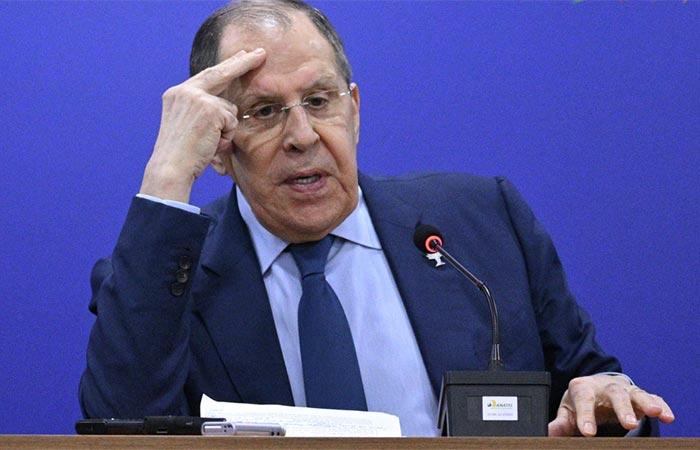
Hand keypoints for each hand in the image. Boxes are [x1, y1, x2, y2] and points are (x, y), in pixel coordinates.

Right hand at [139, 48, 265, 202]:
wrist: (170, 168)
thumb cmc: (182, 156)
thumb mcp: (188, 127)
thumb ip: (203, 112)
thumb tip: (229, 110)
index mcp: (176, 95)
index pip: (206, 76)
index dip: (226, 67)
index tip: (241, 56)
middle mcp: (184, 91)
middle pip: (220, 73)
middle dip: (242, 62)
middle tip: (260, 53)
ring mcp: (196, 98)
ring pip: (230, 109)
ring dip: (226, 129)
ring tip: (208, 143)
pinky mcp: (209, 109)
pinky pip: (232, 121)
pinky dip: (226, 136)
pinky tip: (211, 144)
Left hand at [548, 375, 673, 436]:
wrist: (595, 386)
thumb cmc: (581, 400)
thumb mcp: (568, 410)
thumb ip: (560, 423)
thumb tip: (547, 433)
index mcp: (583, 388)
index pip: (584, 400)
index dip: (586, 416)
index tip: (588, 432)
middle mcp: (605, 386)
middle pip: (614, 394)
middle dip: (622, 408)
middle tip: (629, 424)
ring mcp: (624, 390)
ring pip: (635, 393)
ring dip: (646, 403)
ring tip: (655, 414)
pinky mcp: (639, 396)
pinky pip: (653, 398)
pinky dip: (661, 406)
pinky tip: (667, 416)